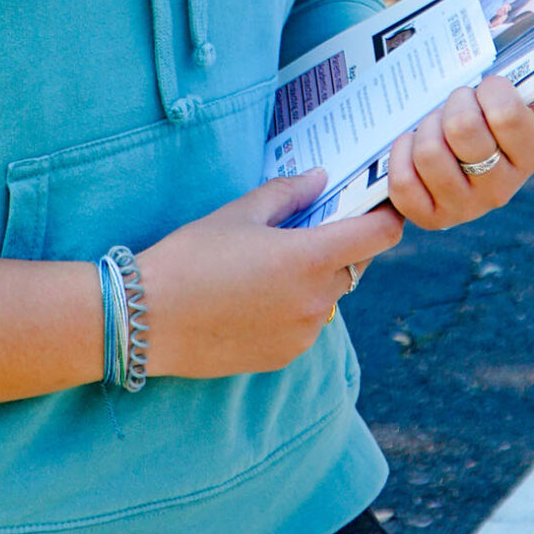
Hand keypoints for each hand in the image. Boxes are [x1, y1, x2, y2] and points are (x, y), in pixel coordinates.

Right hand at [137, 172, 401, 379]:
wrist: (148, 319)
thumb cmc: (191, 257)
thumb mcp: (239, 213)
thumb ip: (288, 194)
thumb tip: (320, 178)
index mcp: (310, 258)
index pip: (380, 235)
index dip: (386, 214)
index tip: (378, 203)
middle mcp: (317, 300)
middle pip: (357, 264)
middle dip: (343, 243)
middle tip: (310, 227)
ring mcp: (304, 333)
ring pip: (331, 295)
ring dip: (317, 277)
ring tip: (271, 265)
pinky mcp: (286, 356)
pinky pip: (308, 323)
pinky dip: (296, 306)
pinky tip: (256, 297)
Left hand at [384, 51, 533, 232]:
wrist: (456, 149)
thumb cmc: (494, 115)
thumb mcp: (529, 92)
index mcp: (532, 154)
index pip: (507, 114)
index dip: (489, 90)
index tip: (487, 84)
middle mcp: (503, 188)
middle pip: (463, 129)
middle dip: (453, 103)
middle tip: (455, 101)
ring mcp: (465, 208)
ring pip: (430, 154)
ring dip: (424, 127)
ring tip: (433, 123)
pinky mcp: (429, 218)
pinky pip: (403, 184)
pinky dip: (400, 155)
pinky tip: (410, 144)